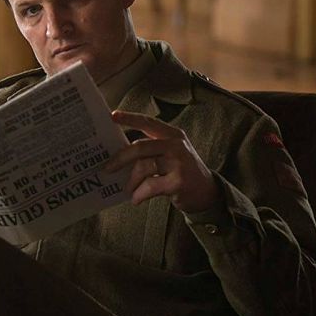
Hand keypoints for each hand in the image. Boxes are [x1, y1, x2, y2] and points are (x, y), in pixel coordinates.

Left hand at [103, 111, 218, 212]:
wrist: (207, 192)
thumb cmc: (183, 171)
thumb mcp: (172, 153)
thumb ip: (152, 149)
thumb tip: (120, 154)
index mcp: (173, 135)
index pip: (148, 122)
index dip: (129, 118)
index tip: (112, 116)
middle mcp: (176, 145)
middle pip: (140, 147)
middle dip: (120, 159)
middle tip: (108, 169)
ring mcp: (178, 163)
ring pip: (143, 167)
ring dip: (131, 181)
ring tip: (128, 189)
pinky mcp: (178, 182)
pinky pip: (149, 186)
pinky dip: (139, 194)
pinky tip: (136, 199)